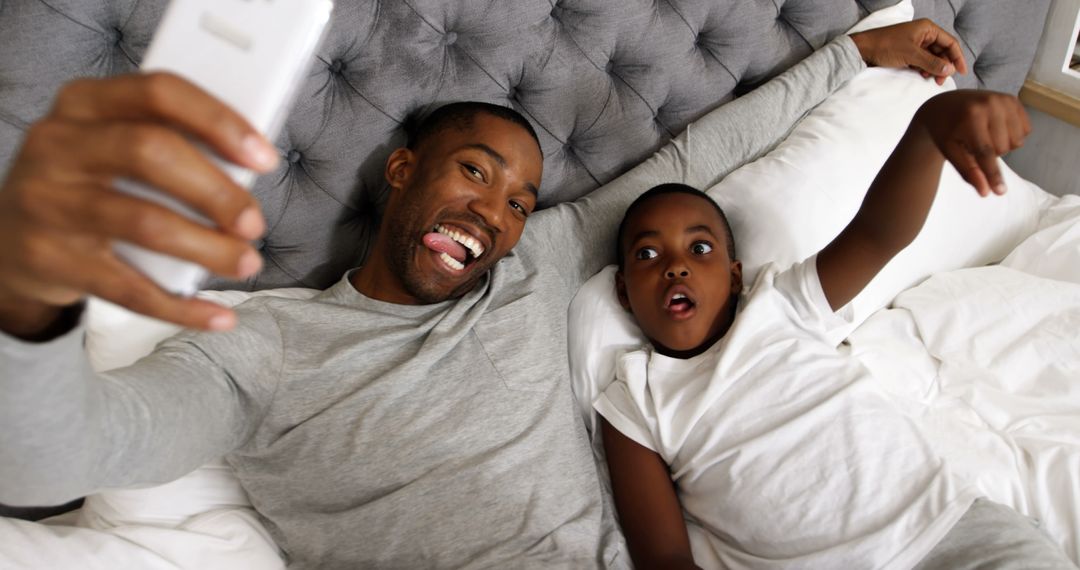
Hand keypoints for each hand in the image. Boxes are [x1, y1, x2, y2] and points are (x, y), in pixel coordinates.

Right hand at [0, 72, 279, 337]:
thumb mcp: (111, 145)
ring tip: (245, 262)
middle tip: (254, 223)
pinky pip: (128, 287)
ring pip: (144, 222)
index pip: (159, 92)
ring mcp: (49, 202)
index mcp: (84, 103)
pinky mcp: (50, 258)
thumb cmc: (88, 184)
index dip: (219, 122)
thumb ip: (169, 143)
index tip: (264, 158)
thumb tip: (249, 171)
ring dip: (208, 248)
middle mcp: (59, 145)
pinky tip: (218, 316)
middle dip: (217, 192)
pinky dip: (181, 306)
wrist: (7, 241)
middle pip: (152, 152)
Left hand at [851, 19, 967, 84]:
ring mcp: (916, 43)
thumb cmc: (886, 46)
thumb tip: (949, 70)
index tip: (961, 72)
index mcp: (927, 29)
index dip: (957, 57)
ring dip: (934, 69)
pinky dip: (924, 69)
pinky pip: (922, 61)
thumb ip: (931, 62)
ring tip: (931, 79)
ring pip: (932, 58)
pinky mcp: (908, 52)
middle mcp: (924, 34)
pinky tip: (922, 75)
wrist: (863, 49)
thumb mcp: (911, 55)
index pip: (950, 43)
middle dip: (944, 66)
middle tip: (941, 81)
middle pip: (942, 51)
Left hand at [913, 90, 1030, 196]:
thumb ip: (968, 171)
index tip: (1000, 192)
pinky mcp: (1013, 99)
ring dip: (1003, 145)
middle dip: (991, 153)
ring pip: (1017, 141)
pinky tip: (996, 128)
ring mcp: (1004, 100)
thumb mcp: (950, 151)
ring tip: (984, 135)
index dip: (993, 174)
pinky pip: (1025, 130)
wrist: (944, 105)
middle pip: (1003, 148)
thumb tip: (986, 192)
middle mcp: (990, 105)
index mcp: (970, 117)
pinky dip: (1012, 135)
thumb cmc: (945, 132)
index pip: (986, 152)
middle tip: (974, 143)